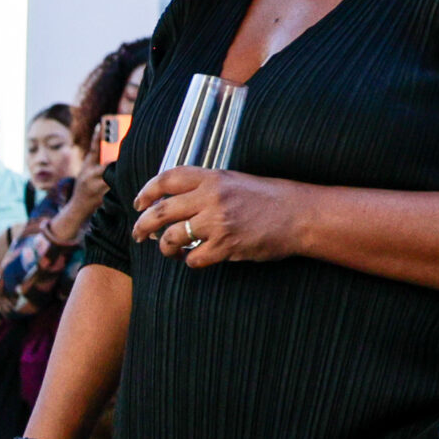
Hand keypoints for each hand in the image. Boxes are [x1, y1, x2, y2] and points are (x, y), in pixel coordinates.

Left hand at [132, 167, 300, 268]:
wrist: (301, 214)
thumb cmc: (268, 198)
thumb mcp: (235, 182)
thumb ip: (205, 187)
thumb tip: (172, 202)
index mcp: (212, 177)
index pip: (167, 179)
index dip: (147, 191)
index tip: (138, 203)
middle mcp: (211, 197)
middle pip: (161, 211)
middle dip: (142, 225)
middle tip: (138, 235)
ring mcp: (218, 222)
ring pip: (171, 238)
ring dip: (165, 248)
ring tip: (169, 250)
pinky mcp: (226, 245)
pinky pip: (193, 259)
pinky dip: (189, 262)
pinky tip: (194, 258)